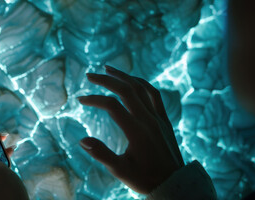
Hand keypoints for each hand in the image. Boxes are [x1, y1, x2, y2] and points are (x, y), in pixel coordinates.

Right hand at [78, 65, 183, 193]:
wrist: (174, 184)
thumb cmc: (145, 179)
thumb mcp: (121, 171)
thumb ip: (102, 154)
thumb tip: (82, 140)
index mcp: (136, 131)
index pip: (112, 106)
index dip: (95, 100)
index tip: (80, 100)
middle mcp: (148, 120)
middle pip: (126, 90)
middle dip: (106, 80)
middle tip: (90, 76)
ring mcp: (158, 118)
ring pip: (141, 88)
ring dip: (124, 76)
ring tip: (108, 69)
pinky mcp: (164, 119)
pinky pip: (154, 94)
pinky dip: (141, 83)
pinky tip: (132, 80)